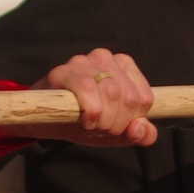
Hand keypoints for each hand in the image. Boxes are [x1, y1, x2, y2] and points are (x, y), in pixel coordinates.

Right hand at [29, 51, 157, 148]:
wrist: (49, 121)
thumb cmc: (87, 121)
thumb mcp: (119, 131)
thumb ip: (142, 134)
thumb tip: (140, 129)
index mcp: (125, 66)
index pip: (144, 98)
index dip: (132, 121)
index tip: (117, 127)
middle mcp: (106, 58)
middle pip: (128, 97)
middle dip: (117, 123)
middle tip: (102, 129)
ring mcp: (84, 61)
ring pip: (111, 93)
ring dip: (103, 120)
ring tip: (92, 125)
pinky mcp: (64, 71)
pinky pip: (88, 88)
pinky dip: (90, 111)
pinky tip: (85, 121)